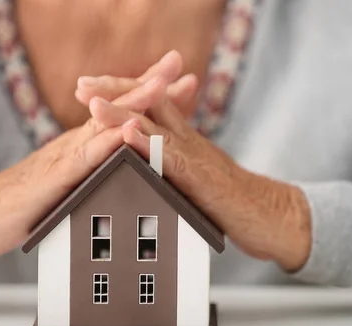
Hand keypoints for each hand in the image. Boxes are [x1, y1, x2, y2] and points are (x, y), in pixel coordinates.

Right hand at [0, 52, 187, 266]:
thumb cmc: (38, 197)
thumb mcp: (78, 178)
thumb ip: (100, 167)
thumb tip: (126, 161)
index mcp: (89, 144)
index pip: (124, 112)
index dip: (150, 93)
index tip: (183, 79)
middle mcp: (81, 142)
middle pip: (118, 106)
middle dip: (149, 82)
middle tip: (176, 61)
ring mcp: (69, 155)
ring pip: (104, 123)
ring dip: (133, 102)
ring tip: (160, 84)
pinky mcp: (58, 176)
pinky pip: (87, 156)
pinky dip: (108, 143)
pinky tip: (128, 130)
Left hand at [80, 82, 312, 271]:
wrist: (268, 215)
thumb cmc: (232, 200)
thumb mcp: (197, 174)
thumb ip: (174, 163)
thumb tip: (148, 161)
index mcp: (185, 140)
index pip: (152, 105)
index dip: (123, 93)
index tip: (92, 89)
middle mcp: (189, 141)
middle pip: (151, 105)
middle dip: (116, 92)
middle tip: (83, 86)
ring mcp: (196, 157)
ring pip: (156, 128)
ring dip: (123, 114)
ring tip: (94, 104)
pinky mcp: (202, 180)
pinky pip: (172, 158)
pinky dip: (148, 144)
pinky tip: (128, 135)